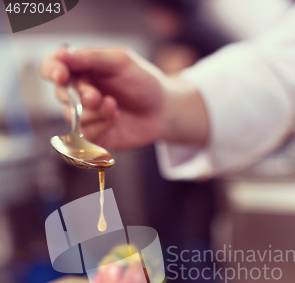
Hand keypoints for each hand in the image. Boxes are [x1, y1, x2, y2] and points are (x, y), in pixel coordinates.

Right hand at [40, 47, 208, 150]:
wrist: (162, 111)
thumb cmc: (143, 82)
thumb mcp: (120, 62)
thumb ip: (91, 57)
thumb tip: (62, 55)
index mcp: (82, 69)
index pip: (53, 67)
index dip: (52, 70)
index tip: (62, 75)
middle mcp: (79, 92)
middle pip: (61, 94)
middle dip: (79, 96)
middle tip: (97, 97)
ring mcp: (85, 115)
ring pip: (71, 116)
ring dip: (93, 112)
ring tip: (114, 106)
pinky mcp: (93, 135)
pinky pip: (84, 134)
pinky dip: (100, 126)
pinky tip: (115, 118)